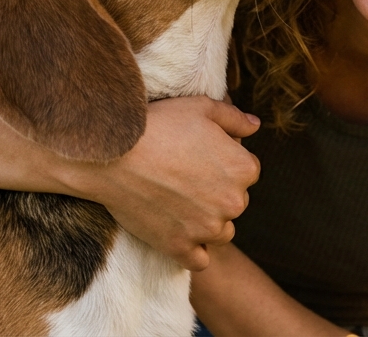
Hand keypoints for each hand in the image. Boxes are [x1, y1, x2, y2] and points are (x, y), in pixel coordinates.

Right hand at [60, 96, 260, 269]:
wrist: (112, 155)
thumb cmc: (158, 125)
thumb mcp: (201, 108)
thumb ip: (234, 118)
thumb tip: (254, 126)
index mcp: (243, 168)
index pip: (247, 171)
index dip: (224, 163)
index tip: (199, 158)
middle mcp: (233, 202)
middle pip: (234, 202)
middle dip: (217, 192)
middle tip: (185, 178)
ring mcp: (206, 229)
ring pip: (221, 232)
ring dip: (208, 223)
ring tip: (180, 204)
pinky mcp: (180, 247)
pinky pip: (199, 260)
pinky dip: (192, 250)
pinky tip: (178, 233)